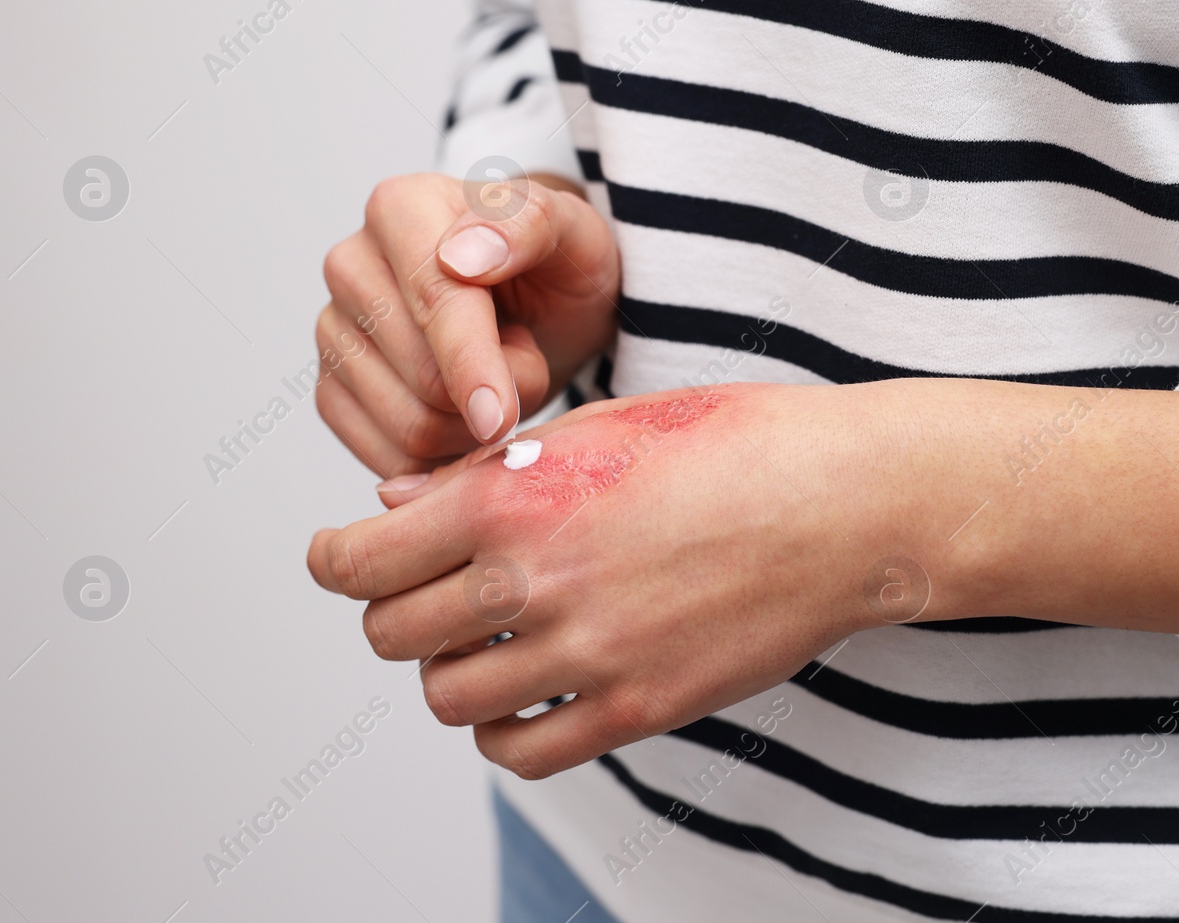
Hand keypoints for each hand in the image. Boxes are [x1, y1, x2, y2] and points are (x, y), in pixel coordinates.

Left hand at [306, 383, 904, 777]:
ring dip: (448, 668)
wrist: (843, 503)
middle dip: (394, 610)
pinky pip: (520, 751)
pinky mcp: (636, 708)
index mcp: (513, 499)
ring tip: (484, 640)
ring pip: (446, 697)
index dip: (335, 560)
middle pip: (391, 633)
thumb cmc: (733, 444)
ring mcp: (586, 654)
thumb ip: (487, 474)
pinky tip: (526, 692)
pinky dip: (501, 729)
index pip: (360, 560)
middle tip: (424, 592)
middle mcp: (536, 580)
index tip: (342, 558)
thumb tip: (397, 505)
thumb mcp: (599, 426)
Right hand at [315, 171, 617, 477]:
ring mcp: (333, 329)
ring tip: (498, 378)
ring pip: (408, 427)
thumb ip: (527, 227)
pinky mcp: (333, 388)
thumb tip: (458, 259)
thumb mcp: (575, 232)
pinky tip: (467, 417)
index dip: (475, 368)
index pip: (435, 305)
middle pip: (424, 379)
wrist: (542, 303)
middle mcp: (351, 264)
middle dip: (498, 392)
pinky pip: (389, 457)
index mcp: (400, 207)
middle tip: (527, 357)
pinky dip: (444, 457)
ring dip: (476, 428)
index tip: (501, 417)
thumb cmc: (557, 265)